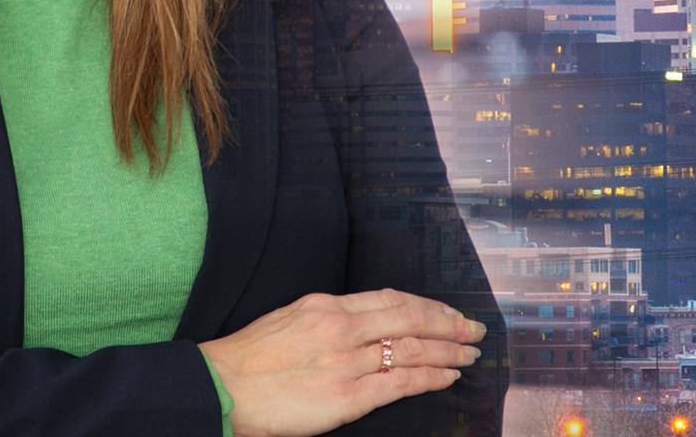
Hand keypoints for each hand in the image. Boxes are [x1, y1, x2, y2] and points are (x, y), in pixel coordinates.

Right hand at [198, 288, 485, 436]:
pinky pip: (401, 382)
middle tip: (473, 328)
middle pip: (410, 318)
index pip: (390, 298)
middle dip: (447, 323)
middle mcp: (342, 327)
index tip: (446, 311)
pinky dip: (430, 377)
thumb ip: (329, 319)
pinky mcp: (348, 396)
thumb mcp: (290, 319)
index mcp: (327, 305)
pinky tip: (448, 376)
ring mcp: (347, 361)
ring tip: (469, 353)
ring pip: (412, 349)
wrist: (222, 388)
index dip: (426, 305)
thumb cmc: (248, 358)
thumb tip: (363, 323)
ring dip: (447, 350)